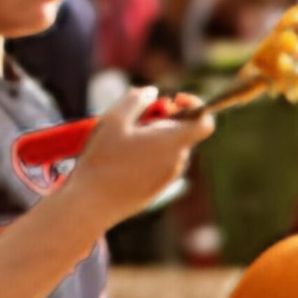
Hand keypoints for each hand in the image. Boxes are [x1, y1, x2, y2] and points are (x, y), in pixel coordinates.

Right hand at [65, 88, 215, 224]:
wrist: (91, 204)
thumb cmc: (102, 160)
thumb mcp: (114, 120)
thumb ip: (136, 100)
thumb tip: (152, 92)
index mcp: (173, 143)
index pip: (206, 123)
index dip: (196, 106)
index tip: (174, 100)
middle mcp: (177, 161)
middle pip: (183, 132)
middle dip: (165, 118)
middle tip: (138, 116)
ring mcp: (168, 178)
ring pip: (170, 148)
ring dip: (154, 137)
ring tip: (125, 137)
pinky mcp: (156, 190)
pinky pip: (160, 164)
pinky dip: (148, 154)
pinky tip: (121, 157)